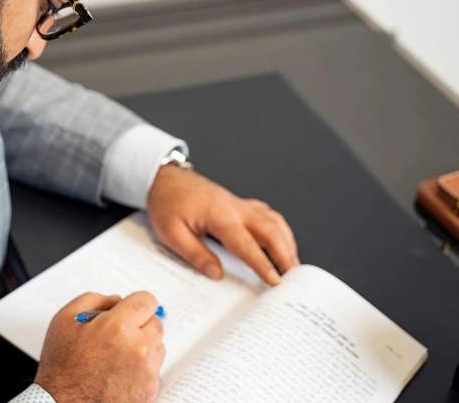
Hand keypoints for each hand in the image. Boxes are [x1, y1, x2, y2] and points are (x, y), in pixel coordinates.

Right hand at [35, 292, 164, 402]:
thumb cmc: (61, 369)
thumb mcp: (64, 321)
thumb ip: (93, 300)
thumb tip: (116, 300)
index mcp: (118, 328)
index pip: (147, 301)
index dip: (135, 304)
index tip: (128, 310)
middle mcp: (138, 349)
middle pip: (155, 322)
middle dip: (138, 324)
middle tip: (116, 335)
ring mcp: (146, 372)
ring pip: (157, 346)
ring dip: (142, 346)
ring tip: (116, 356)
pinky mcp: (150, 390)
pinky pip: (154, 369)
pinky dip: (142, 368)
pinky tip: (120, 372)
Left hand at [147, 165, 298, 284]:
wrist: (164, 178)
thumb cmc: (166, 203)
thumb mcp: (171, 233)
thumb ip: (195, 254)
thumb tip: (217, 274)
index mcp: (219, 214)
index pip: (246, 244)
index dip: (262, 264)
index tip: (275, 281)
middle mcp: (235, 207)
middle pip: (270, 230)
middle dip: (285, 255)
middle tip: (294, 277)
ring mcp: (239, 203)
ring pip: (273, 220)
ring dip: (286, 241)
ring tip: (292, 264)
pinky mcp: (238, 203)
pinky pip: (266, 213)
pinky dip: (278, 228)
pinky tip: (281, 240)